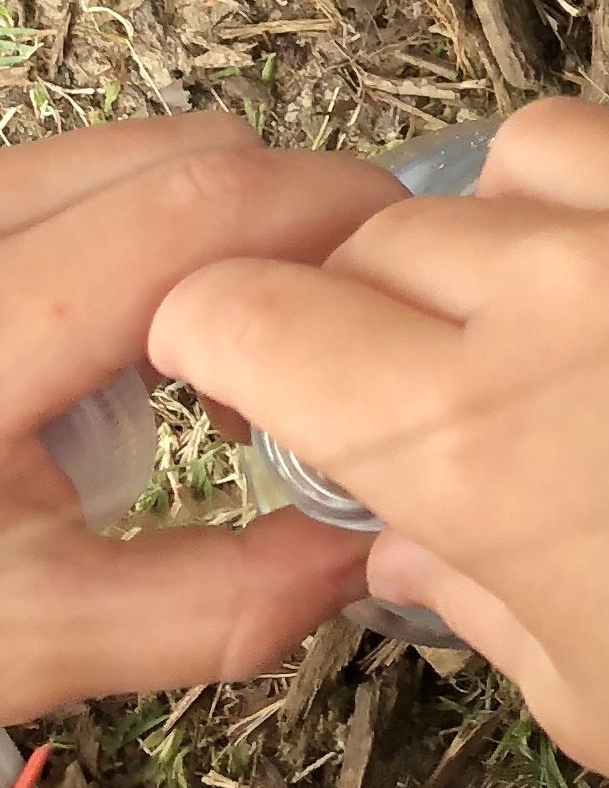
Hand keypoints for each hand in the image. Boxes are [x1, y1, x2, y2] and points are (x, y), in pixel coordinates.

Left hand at [0, 115, 393, 723]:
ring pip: (146, 147)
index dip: (326, 225)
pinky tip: (148, 336)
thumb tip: (376, 547)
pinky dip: (162, 223)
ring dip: (228, 224)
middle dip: (294, 226)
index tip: (393, 303)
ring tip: (227, 353)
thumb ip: (216, 602)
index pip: (194, 210)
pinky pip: (96, 167)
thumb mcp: (35, 640)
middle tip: (323, 343)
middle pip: (188, 157)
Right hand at [147, 106, 608, 787]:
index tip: (258, 377)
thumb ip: (472, 589)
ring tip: (559, 312)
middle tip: (424, 379)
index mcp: (465, 431)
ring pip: (531, 149)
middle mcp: (561, 291)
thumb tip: (405, 534)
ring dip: (510, 218)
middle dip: (370, 301)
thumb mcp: (591, 694)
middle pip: (385, 229)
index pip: (251, 310)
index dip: (229, 341)